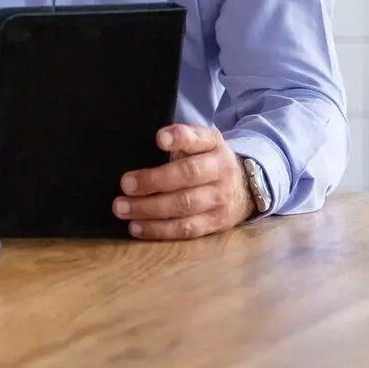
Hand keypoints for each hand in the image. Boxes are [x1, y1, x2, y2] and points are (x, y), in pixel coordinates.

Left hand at [112, 124, 254, 239]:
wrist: (245, 187)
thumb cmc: (206, 160)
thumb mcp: (198, 142)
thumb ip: (177, 141)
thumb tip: (138, 147)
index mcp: (213, 144)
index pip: (198, 137)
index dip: (180, 137)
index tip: (159, 139)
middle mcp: (220, 170)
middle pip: (188, 175)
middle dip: (153, 181)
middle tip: (125, 185)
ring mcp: (220, 199)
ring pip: (185, 205)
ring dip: (150, 209)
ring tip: (123, 209)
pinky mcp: (216, 223)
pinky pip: (186, 229)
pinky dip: (159, 230)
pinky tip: (137, 227)